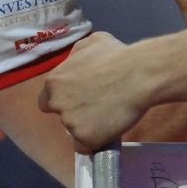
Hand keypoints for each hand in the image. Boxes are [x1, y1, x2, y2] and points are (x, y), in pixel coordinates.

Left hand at [38, 31, 147, 153]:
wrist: (139, 74)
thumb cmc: (118, 55)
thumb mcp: (92, 42)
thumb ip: (76, 55)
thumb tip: (75, 61)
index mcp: (54, 81)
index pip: (47, 99)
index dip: (63, 99)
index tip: (78, 98)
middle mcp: (57, 103)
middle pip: (60, 115)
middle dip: (73, 113)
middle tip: (95, 106)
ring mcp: (70, 122)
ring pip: (74, 130)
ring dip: (88, 125)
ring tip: (110, 113)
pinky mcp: (85, 138)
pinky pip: (86, 145)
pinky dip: (97, 140)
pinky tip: (110, 127)